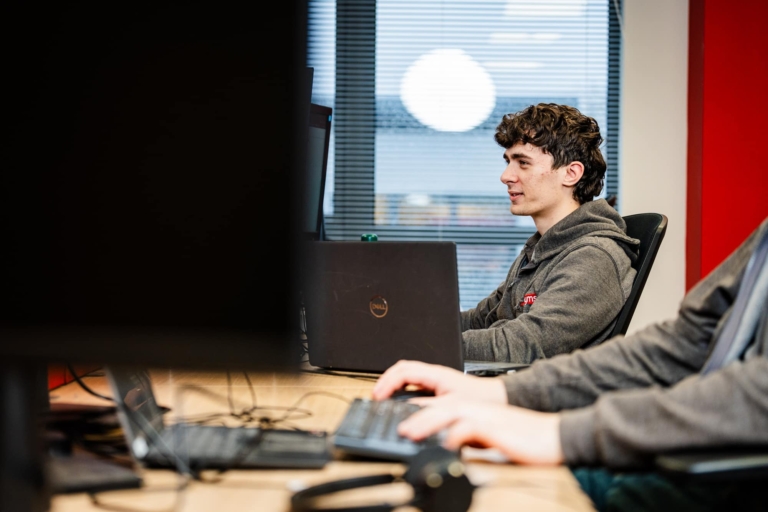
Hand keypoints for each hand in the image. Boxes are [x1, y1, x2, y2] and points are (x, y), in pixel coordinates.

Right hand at [372, 360, 506, 403]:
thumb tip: (407, 412)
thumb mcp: (451, 407)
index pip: (403, 371)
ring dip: (392, 383)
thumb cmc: (481, 400)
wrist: (498, 399)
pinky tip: (399, 399)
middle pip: (401, 369)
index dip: (387, 383)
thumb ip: (428, 409)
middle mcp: (434, 373)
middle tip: (375, 397)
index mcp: (435, 374)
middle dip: (385, 381)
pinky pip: (413, 382)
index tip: (378, 397)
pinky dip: (402, 388)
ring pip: (406, 374)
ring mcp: (435, 378)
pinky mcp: (437, 386)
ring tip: (383, 397)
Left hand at [399, 398, 563, 465]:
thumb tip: (443, 443)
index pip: (435, 404)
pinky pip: (468, 428)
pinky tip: (444, 445)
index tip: (396, 424)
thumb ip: (464, 435)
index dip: (412, 411)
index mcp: (468, 406)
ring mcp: (482, 414)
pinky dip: (454, 436)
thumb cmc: (519, 437)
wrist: (551, 436)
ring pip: (447, 411)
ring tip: (408, 433)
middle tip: (394, 427)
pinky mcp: (493, 425)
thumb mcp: (484, 436)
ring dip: (425, 421)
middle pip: (435, 404)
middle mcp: (473, 406)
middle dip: (412, 414)